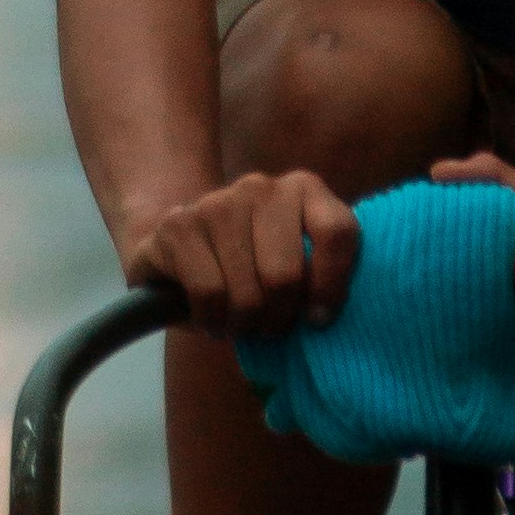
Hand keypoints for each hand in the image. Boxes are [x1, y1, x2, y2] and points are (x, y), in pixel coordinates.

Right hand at [124, 169, 363, 336]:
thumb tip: (324, 315)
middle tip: (268, 326)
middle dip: (278, 318)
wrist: (178, 254)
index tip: (317, 319)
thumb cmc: (251, 269)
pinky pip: (209, 293)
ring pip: (247, 291)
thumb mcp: (298, 264)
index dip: (331, 286)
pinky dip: (212, 319)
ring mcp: (217, 202)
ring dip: (243, 323)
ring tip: (238, 323)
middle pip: (286, 274)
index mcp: (303, 189)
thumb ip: (321, 275)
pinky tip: (211, 317)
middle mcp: (261, 187)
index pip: (335, 232)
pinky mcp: (179, 226)